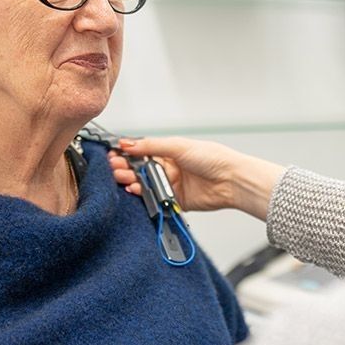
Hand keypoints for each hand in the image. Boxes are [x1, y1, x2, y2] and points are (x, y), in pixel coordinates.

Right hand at [108, 136, 285, 220]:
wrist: (231, 180)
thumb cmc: (212, 158)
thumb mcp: (179, 146)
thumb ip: (151, 146)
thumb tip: (128, 143)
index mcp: (168, 151)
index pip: (141, 151)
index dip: (126, 153)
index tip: (113, 155)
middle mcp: (168, 168)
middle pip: (140, 169)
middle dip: (125, 168)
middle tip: (114, 168)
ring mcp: (171, 185)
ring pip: (145, 184)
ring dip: (131, 181)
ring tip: (121, 178)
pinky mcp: (175, 201)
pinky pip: (155, 199)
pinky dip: (144, 195)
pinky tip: (135, 190)